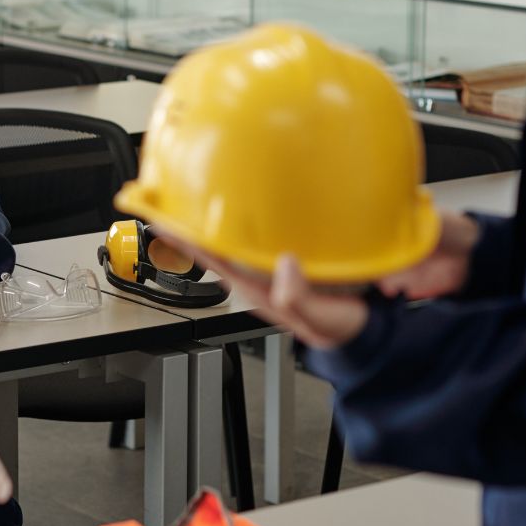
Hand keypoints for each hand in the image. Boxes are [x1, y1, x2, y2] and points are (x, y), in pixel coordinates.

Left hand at [173, 208, 482, 351]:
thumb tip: (285, 265)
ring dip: (213, 220)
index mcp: (257, 290)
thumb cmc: (338, 328)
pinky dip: (246, 219)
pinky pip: (257, 234)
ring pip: (231, 239)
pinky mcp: (283, 258)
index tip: (162, 220)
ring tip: (194, 196)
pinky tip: (245, 202)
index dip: (185, 242)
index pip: (211, 260)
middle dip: (190, 225)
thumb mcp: (320, 319)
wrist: (362, 330)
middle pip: (213, 247)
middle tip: (167, 197)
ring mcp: (268, 267)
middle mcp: (256, 277)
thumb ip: (299, 298)